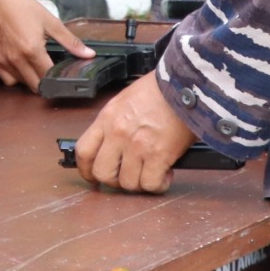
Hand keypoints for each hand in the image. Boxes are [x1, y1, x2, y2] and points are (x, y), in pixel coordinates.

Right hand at [0, 0, 93, 89]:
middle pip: (35, 86)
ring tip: (34, 65)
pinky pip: (7, 79)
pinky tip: (21, 65)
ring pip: (21, 84)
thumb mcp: (51, 22)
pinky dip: (15, 77)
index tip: (62, 75)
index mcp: (32, 50)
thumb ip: (70, 42)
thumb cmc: (24, 9)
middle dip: (45, 82)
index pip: (48, 77)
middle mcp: (17, 59)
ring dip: (30, 79)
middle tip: (48, 71)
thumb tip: (89, 54)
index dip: (57, 79)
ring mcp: (4, 62)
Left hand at [73, 73, 199, 193]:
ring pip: (128, 183)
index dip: (86, 170)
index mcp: (107, 118)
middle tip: (126, 177)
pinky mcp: (159, 155)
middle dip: (114, 181)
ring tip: (150, 172)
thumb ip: (114, 124)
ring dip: (139, 183)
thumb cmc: (160, 90)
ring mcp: (137, 146)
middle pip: (103, 172)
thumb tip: (112, 145)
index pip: (84, 152)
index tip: (93, 177)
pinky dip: (158, 185)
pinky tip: (165, 175)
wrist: (185, 85)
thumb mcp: (125, 101)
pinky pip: (151, 184)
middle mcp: (118, 133)